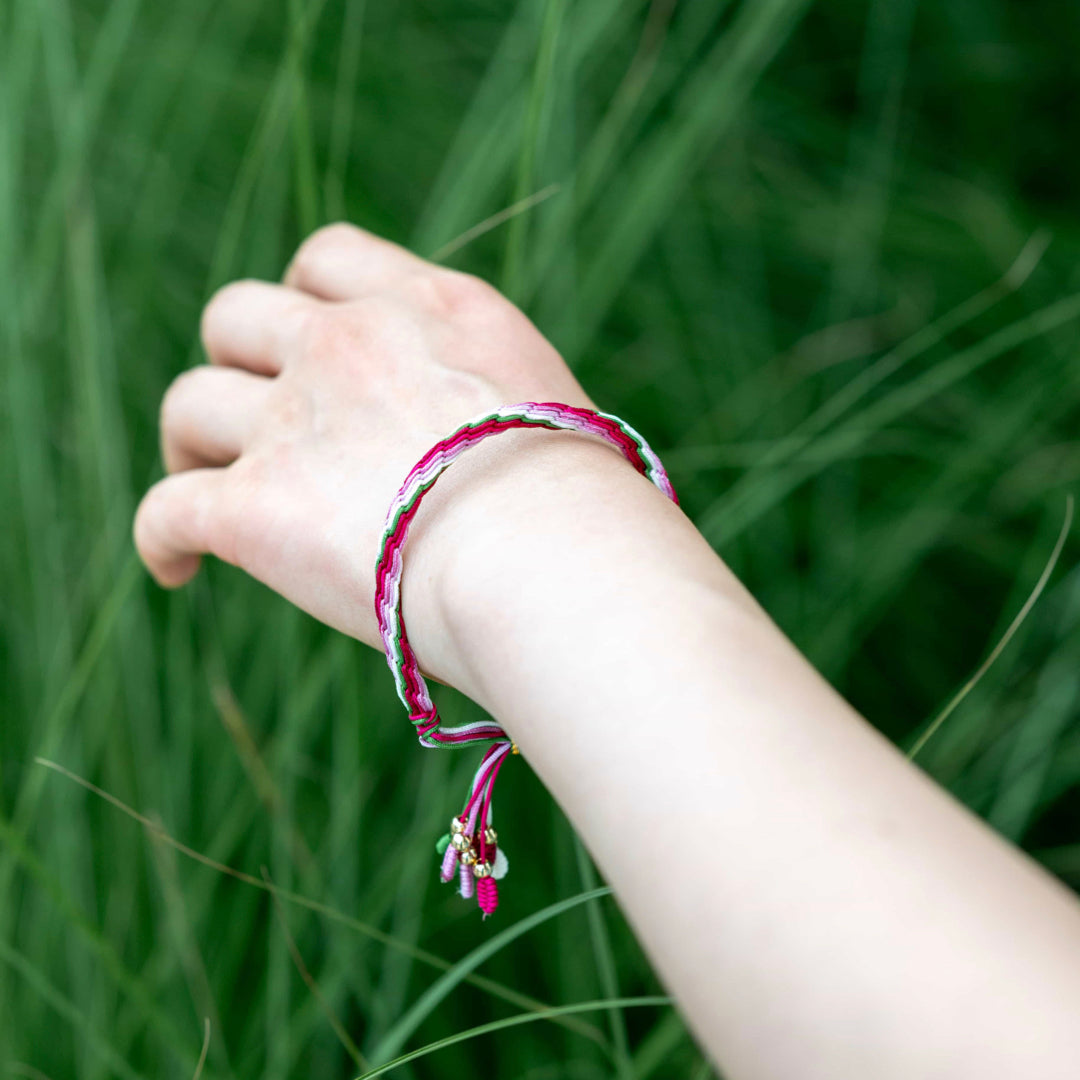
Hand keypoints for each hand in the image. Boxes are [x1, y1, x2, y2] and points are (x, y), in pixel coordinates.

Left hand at [133, 224, 592, 652]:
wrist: (555, 562)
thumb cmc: (588, 516)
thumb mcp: (548, 415)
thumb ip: (488, 406)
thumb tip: (480, 460)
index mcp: (431, 308)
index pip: (328, 259)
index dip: (301, 300)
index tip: (310, 349)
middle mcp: (351, 344)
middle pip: (236, 316)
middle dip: (238, 364)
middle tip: (258, 421)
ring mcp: (296, 419)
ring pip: (190, 404)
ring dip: (190, 444)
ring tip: (211, 491)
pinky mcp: (255, 505)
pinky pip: (165, 509)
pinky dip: (160, 538)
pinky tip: (177, 567)